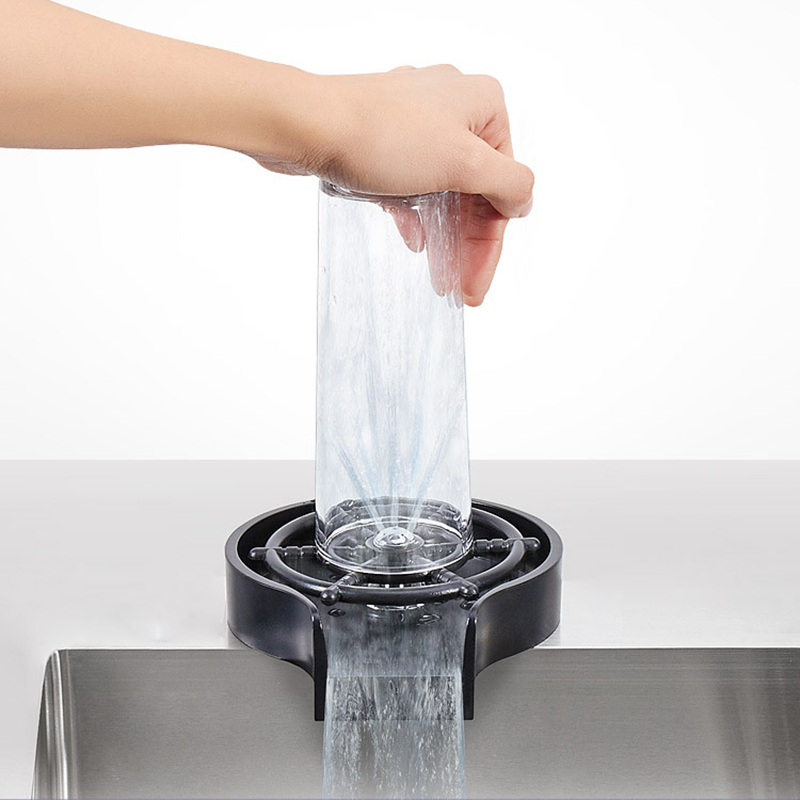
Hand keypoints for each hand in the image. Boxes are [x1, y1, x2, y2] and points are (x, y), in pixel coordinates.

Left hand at [249, 65, 533, 305]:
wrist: (306, 124)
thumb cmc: (385, 138)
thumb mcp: (463, 163)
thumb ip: (507, 183)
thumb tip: (525, 200)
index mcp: (483, 105)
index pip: (502, 185)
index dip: (490, 243)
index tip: (476, 285)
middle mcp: (453, 108)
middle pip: (473, 190)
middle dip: (467, 243)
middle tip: (458, 290)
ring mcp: (416, 122)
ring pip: (443, 189)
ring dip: (443, 233)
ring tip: (437, 275)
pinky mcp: (384, 138)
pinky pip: (412, 183)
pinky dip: (416, 213)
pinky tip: (413, 241)